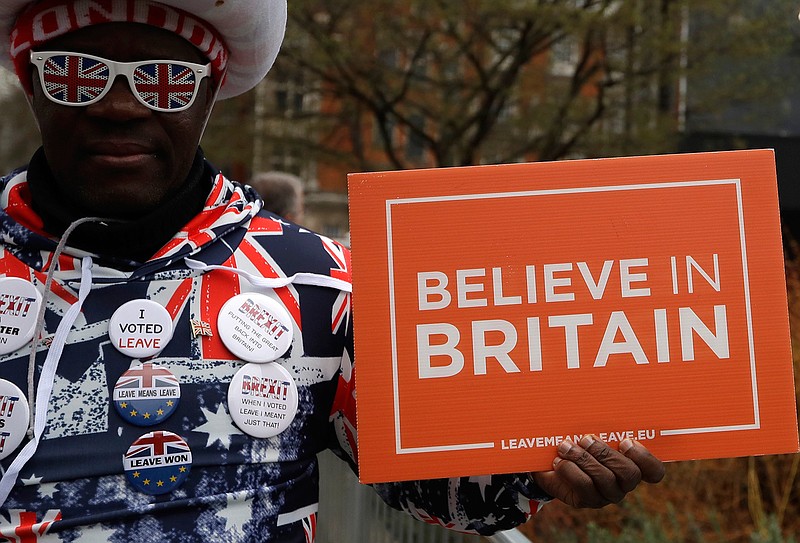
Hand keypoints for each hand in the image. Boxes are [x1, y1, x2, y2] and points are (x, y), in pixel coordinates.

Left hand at [531, 435, 664, 507]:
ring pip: (605, 479)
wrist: (549, 459)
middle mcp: (624, 482)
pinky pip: (584, 487)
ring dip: (583, 459)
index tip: (625, 441)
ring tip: (565, 446)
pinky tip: (559, 461)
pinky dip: (571, 470)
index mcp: (632, 463)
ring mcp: (607, 494)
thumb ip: (600, 422)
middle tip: (585, 439)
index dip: (645, 458)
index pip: (654, 471)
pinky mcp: (587, 500)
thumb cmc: (575, 438)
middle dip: (606, 453)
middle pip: (629, 473)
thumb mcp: (589, 428)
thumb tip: (601, 398)